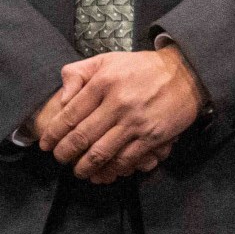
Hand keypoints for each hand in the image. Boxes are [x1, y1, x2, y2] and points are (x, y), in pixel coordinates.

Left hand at [32, 42, 203, 182]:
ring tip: (78, 171)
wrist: (187, 73)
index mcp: (104, 83)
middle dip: (64, 153)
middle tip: (60, 159)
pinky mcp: (153, 136)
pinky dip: (111, 170)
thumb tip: (61, 99)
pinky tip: (103, 173)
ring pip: (101, 153)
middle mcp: (118, 103)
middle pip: (81, 137)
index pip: (69, 115)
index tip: (46, 143)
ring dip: (84, 167)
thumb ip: (77, 73)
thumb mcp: (107, 60)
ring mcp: (136, 122)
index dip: (53, 134)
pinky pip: (126, 160)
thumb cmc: (143, 68)